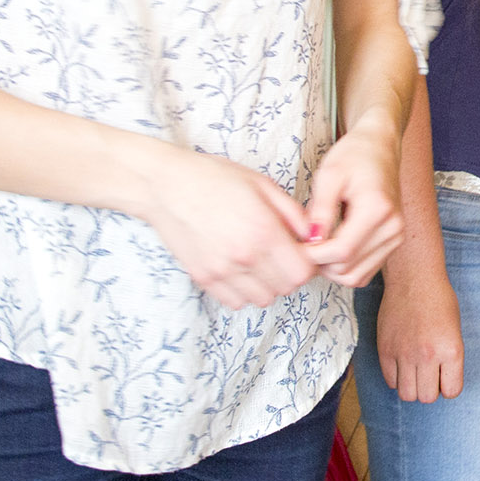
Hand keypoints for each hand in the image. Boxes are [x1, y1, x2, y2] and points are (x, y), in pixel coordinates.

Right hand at [135, 146, 317, 309]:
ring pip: (262, 299)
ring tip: (259, 261)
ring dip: (268, 284)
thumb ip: (294, 214)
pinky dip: (243, 291)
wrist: (166, 187)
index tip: (301, 251)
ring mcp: (221, 271)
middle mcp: (244, 257)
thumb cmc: (215, 179)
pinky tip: (240, 269)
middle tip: (281, 254)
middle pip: (286, 288)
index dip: (308, 263)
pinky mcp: (203, 278)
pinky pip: (235, 301)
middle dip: (290, 273)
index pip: (303, 272)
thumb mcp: (263, 185)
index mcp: (264, 231)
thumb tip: (313, 237)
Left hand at [302, 123, 408, 286]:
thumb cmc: (355, 154)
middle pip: (348, 269)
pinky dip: (344, 267)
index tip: (296, 245)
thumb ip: (319, 210)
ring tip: (317, 246)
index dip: (313, 255)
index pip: (341, 251)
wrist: (380, 147)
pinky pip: (364, 272)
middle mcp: (392, 228)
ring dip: (331, 269)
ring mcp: (396, 237)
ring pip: (355, 276)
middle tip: (303, 245)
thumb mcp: (329, 174)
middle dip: (320, 263)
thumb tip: (311, 241)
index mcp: (378, 209)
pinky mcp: (393, 243)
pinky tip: (332, 248)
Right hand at [376, 244, 463, 401]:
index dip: (449, 386)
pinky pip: (390, 381)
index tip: (446, 377)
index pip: (451, 391)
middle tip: (430, 374)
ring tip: (415, 372)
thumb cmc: (439, 300)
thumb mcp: (455, 330)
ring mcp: (404, 354)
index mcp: (451, 350)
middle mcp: (428, 355)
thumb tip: (441, 383)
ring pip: (407, 394)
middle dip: (430, 389)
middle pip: (427, 397)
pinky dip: (397, 378)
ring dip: (412, 387)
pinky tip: (402, 364)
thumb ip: (449, 358)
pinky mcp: (385, 350)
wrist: (414, 278)